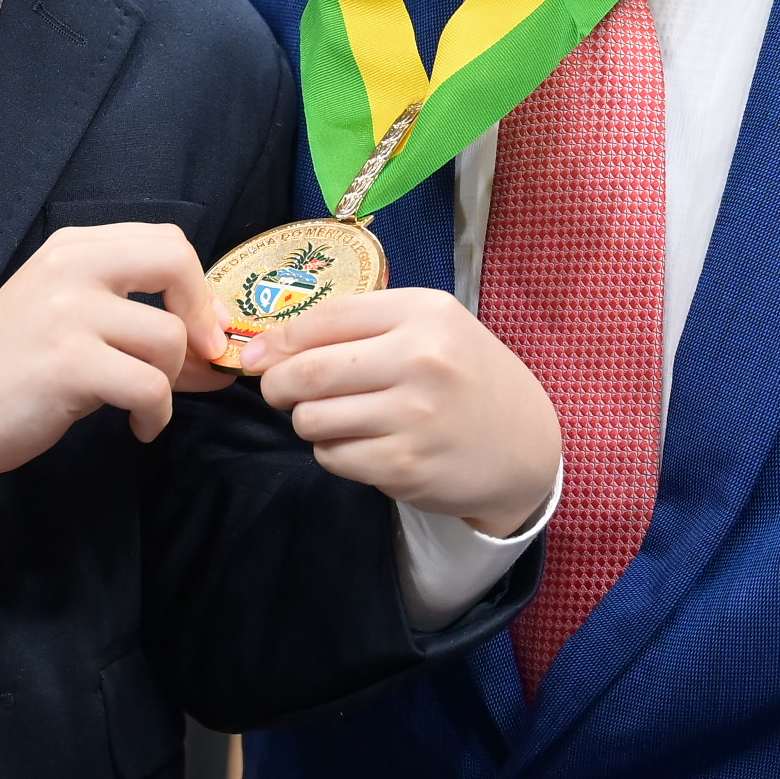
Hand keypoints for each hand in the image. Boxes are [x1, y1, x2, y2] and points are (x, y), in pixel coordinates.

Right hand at [0, 221, 232, 475]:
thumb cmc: (15, 363)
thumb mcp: (69, 316)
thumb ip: (133, 314)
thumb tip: (217, 344)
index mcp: (72, 248)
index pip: (165, 240)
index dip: (197, 286)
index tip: (202, 327)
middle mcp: (71, 268)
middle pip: (175, 263)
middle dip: (201, 314)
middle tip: (196, 357)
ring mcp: (69, 313)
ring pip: (168, 337)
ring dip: (171, 381)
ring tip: (145, 402)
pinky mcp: (69, 364)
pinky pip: (150, 386)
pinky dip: (157, 414)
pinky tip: (140, 425)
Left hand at [246, 288, 560, 534]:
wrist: (523, 443)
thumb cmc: (465, 377)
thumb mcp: (430, 329)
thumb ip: (360, 327)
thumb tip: (268, 347)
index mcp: (423, 313)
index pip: (324, 318)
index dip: (278, 339)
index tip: (256, 355)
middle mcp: (419, 359)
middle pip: (308, 370)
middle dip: (277, 384)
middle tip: (277, 391)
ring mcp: (413, 415)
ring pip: (312, 418)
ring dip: (308, 420)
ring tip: (334, 417)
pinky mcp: (406, 465)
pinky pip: (333, 456)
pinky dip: (333, 451)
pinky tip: (361, 444)